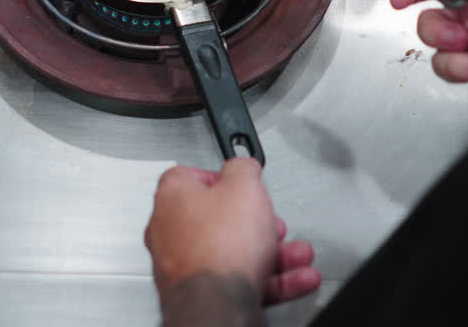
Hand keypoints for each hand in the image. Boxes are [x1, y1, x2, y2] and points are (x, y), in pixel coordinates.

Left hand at [144, 159, 320, 311]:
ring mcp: (184, 264)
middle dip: (256, 221)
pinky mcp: (200, 291)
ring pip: (234, 251)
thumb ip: (243, 169)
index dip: (222, 176)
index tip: (243, 181)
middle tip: (273, 222)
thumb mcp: (244, 187)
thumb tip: (243, 164)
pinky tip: (296, 276)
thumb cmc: (219, 246)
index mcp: (173, 198)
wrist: (217, 302)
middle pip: (219, 218)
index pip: (191, 175)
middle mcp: (171, 230)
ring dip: (272, 252)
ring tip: (296, 253)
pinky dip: (271, 278)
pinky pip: (239, 279)